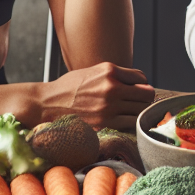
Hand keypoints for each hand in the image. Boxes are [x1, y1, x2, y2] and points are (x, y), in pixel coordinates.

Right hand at [37, 62, 153, 129]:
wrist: (48, 103)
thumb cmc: (69, 87)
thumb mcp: (92, 71)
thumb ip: (114, 75)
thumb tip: (136, 82)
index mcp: (109, 71)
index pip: (142, 78)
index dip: (141, 84)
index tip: (136, 89)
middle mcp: (111, 87)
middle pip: (147, 94)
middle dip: (144, 98)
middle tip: (136, 102)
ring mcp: (109, 106)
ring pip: (141, 111)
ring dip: (138, 112)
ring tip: (129, 112)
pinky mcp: (104, 123)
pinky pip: (130, 124)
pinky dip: (130, 123)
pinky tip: (122, 120)